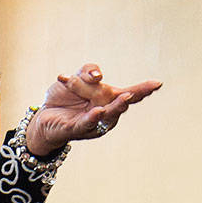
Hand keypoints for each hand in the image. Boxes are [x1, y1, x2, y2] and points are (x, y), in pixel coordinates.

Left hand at [26, 64, 161, 154]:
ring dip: (115, 107)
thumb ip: (88, 72)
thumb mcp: (77, 77)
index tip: (158, 84)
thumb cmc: (66, 97)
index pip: (131, 94)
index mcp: (110, 99)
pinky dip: (92, 118)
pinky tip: (98, 112)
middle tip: (134, 92)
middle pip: (118, 103)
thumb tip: (98, 76)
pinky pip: (86, 124)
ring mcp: (93, 124)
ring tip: (124, 98)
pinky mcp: (76, 130)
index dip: (144, 90)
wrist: (44, 114)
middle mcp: (106, 113)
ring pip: (105, 114)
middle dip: (127, 97)